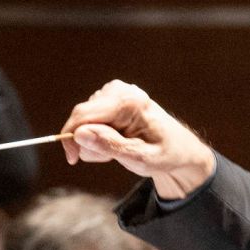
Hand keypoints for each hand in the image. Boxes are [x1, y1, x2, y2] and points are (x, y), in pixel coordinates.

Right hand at [58, 80, 217, 199]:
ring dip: (95, 140)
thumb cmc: (164, 155)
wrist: (179, 148)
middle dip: (87, 141)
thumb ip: (110, 146)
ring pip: (84, 119)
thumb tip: (79, 134)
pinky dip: (98, 134)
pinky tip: (117, 139)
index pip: (84, 115)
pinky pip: (90, 117)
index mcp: (129, 102)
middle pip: (81, 116)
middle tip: (109, 157)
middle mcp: (120, 90)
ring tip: (119, 148)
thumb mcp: (140, 158)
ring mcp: (115, 91)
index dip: (71, 138)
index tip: (72, 159)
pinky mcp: (111, 96)